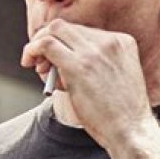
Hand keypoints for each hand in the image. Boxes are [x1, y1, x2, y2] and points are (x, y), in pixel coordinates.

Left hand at [21, 20, 153, 153]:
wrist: (131, 131)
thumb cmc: (119, 115)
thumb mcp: (113, 79)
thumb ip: (92, 64)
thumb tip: (53, 60)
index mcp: (122, 42)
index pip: (83, 31)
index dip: (64, 42)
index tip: (54, 59)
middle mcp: (109, 41)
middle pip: (67, 27)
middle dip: (47, 39)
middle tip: (38, 61)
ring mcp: (94, 52)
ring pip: (54, 30)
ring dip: (38, 45)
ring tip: (36, 66)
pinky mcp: (78, 66)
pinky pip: (46, 44)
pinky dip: (33, 49)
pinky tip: (28, 61)